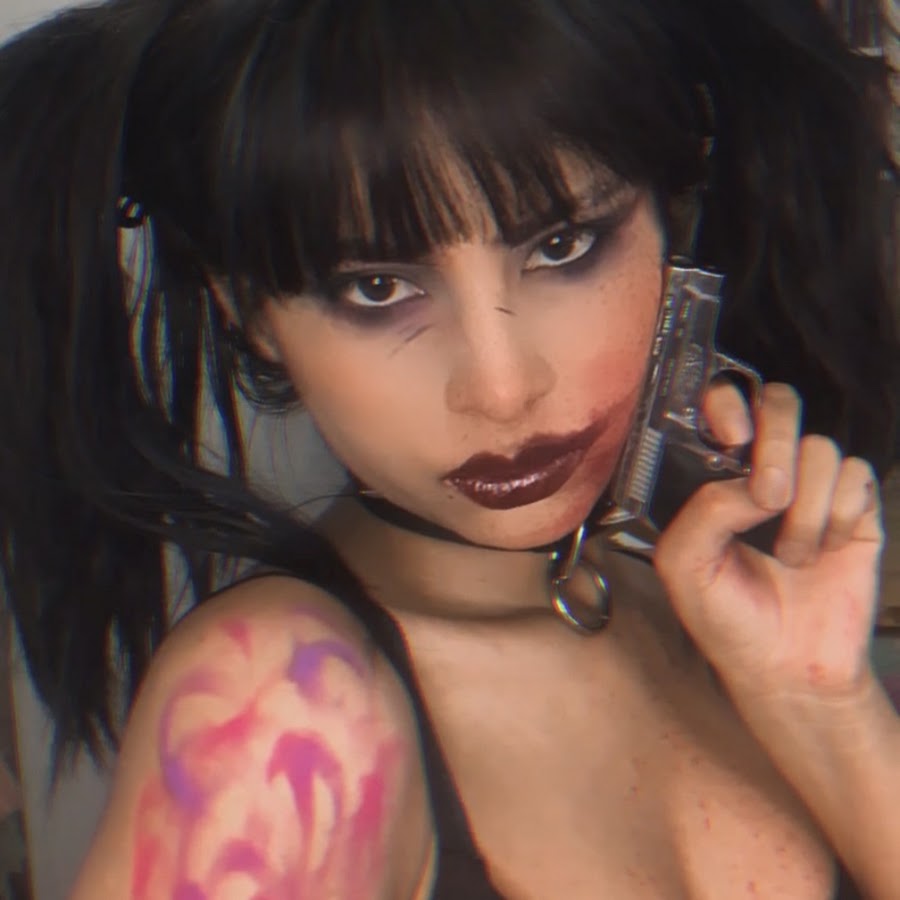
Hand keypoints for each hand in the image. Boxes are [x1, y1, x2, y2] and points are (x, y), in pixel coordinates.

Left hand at [653, 381, 884, 711]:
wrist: (785, 666)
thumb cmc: (725, 615)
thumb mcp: (684, 564)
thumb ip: (706, 509)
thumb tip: (755, 481)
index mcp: (714, 476)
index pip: (723, 405)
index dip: (729, 402)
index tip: (733, 437)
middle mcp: (763, 471)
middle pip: (779, 403)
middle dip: (776, 442)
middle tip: (769, 495)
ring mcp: (810, 486)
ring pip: (821, 447)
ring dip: (805, 508)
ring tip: (791, 555)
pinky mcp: (854, 507)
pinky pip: (856, 476)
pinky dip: (838, 516)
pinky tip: (825, 550)